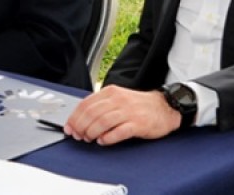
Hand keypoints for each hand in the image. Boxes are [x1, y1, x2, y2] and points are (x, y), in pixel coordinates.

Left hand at [63, 85, 180, 145]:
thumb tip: (80, 119)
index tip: (69, 127)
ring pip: (103, 122)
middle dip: (81, 126)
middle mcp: (118, 100)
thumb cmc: (138, 106)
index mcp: (110, 92)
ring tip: (89, 139)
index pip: (86, 104)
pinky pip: (119, 131)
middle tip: (78, 136)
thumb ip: (101, 106)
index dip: (74, 117)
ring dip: (92, 133)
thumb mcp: (118, 99)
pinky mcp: (138, 124)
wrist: (164, 107)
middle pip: (92, 113)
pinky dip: (108, 138)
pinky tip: (103, 141)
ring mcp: (129, 111)